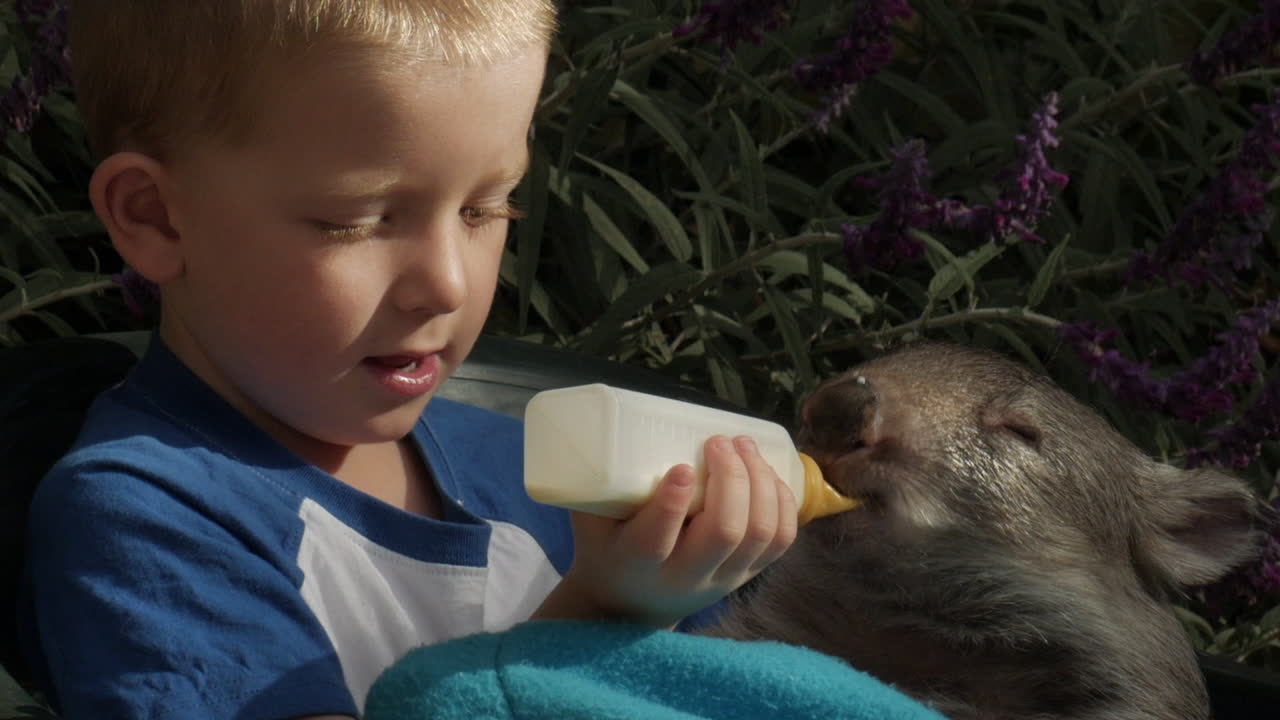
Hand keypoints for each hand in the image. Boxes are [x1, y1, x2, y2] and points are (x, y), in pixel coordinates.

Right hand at [536, 434, 797, 628]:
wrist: (630, 605)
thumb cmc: (606, 547)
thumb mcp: (589, 520)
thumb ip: (596, 482)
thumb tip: (600, 424)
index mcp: (637, 564)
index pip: (656, 541)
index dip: (672, 503)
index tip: (682, 467)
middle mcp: (686, 577)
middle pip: (725, 532)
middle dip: (731, 478)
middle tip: (719, 441)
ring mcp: (723, 579)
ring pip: (761, 533)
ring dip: (760, 482)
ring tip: (744, 447)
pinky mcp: (747, 576)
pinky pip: (781, 540)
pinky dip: (782, 501)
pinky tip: (767, 473)